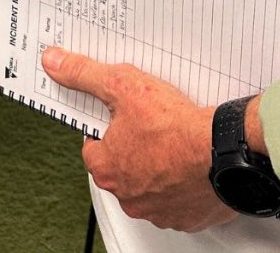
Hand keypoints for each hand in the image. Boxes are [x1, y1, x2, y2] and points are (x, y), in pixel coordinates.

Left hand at [41, 48, 232, 232]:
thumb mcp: (122, 85)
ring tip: (170, 139)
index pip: (91, 147)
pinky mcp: (188, 215)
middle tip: (147, 123)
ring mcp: (160, 210)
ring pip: (149, 184)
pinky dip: (182, 181)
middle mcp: (130, 197)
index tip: (116, 115)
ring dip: (156, 166)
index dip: (103, 126)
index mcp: (108, 170)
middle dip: (131, 146)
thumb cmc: (175, 127)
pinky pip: (179, 198)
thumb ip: (84, 74)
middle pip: (121, 167)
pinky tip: (189, 159)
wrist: (224, 151)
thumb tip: (55, 63)